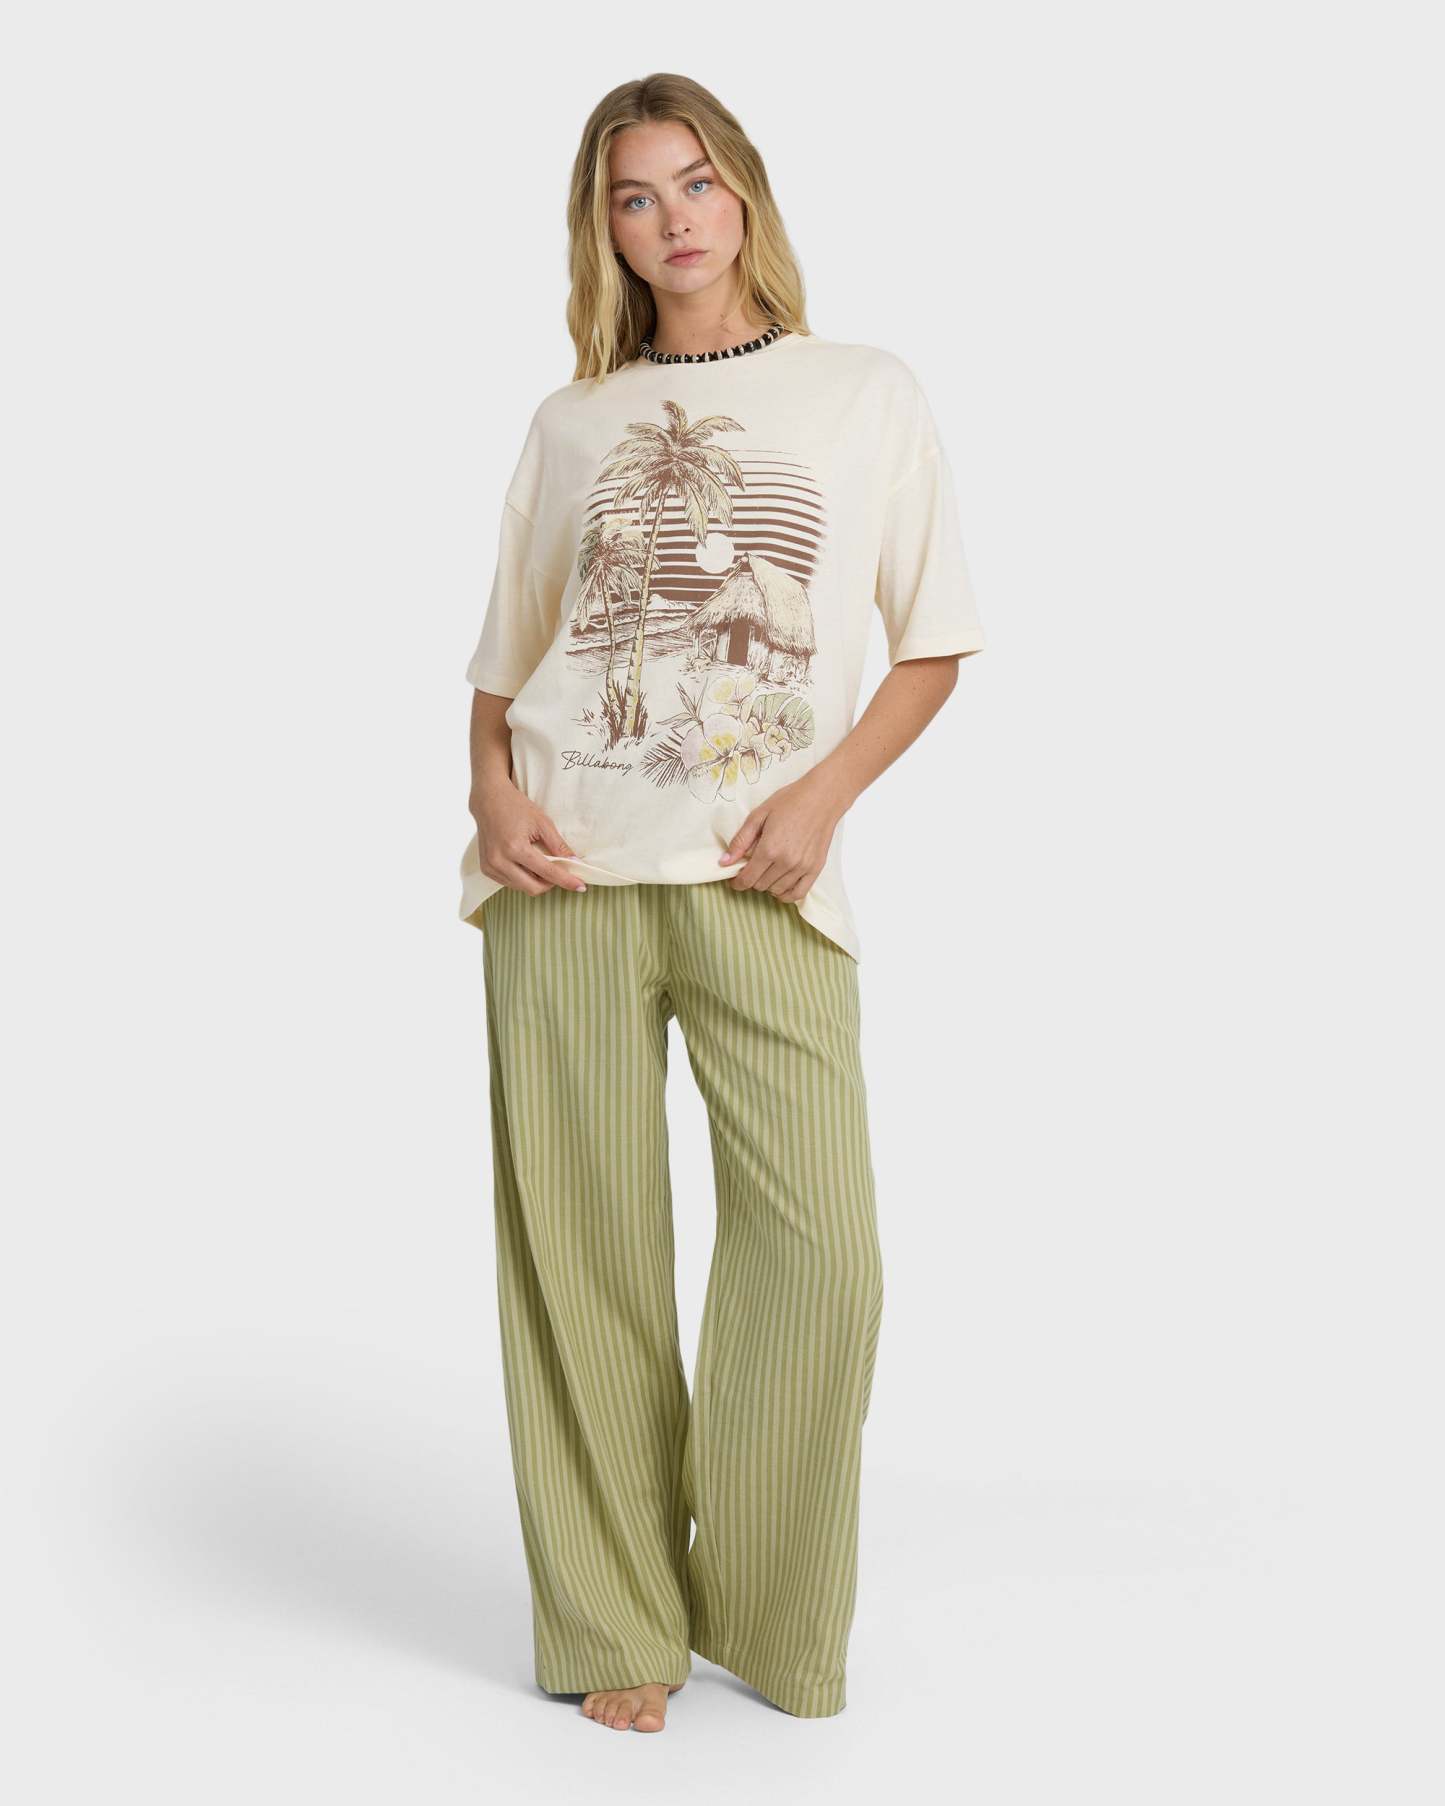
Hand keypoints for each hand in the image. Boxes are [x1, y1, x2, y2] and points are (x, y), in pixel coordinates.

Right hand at [471, 778, 586, 893]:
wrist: (488, 801)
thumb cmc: (516, 807)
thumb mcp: (542, 823)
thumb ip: (559, 846)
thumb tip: (575, 863)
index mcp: (515, 847)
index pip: (547, 872)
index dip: (566, 881)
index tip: (580, 887)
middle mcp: (500, 860)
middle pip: (533, 888)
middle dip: (550, 884)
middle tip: (559, 872)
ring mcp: (490, 867)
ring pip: (522, 888)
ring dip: (536, 881)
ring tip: (540, 863)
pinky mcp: (486, 869)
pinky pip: (510, 883)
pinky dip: (522, 878)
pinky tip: (525, 864)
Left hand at [717, 772, 847, 901]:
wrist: (822, 797)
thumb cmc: (790, 801)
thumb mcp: (759, 815)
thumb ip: (741, 840)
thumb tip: (724, 862)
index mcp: (769, 848)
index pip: (747, 879)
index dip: (737, 883)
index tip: (734, 880)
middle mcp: (786, 862)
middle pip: (760, 885)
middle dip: (752, 879)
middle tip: (752, 867)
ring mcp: (802, 867)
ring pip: (777, 891)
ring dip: (768, 885)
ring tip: (767, 871)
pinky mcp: (815, 869)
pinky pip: (798, 894)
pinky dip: (786, 894)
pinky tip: (780, 885)